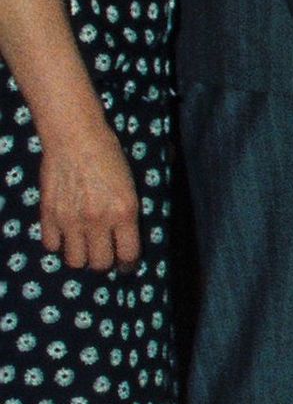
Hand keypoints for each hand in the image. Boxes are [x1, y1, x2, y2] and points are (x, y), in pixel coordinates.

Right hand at [34, 120, 139, 270]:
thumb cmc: (109, 156)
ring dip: (80, 257)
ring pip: (74, 260)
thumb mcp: (132, 184)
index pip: (128, 255)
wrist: (76, 138)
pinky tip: (65, 235)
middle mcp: (98, 221)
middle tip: (104, 255)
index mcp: (125, 212)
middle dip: (104, 263)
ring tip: (84, 248)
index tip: (126, 264)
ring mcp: (71, 220)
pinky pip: (51, 245)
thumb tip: (133, 234)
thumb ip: (130, 212)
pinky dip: (58, 244)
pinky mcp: (49, 215)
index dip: (128, 264)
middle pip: (100, 264)